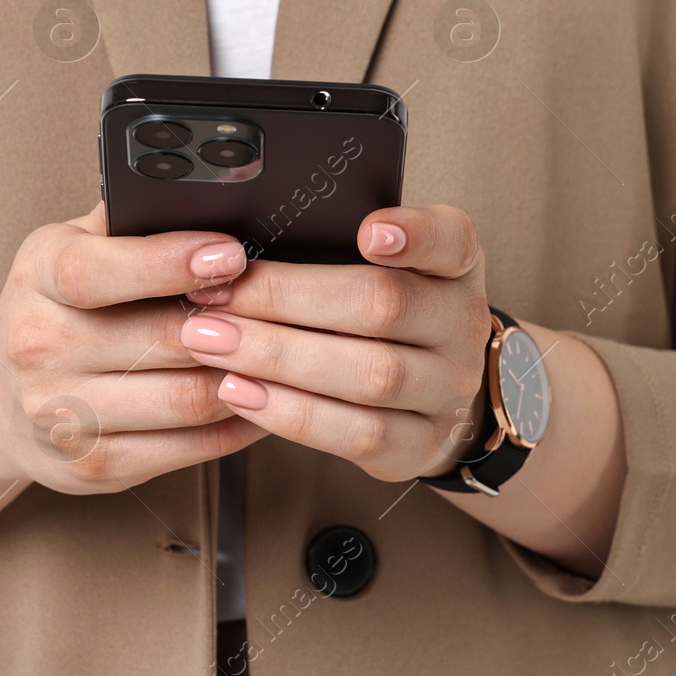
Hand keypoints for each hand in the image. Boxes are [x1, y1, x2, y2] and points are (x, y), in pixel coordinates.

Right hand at [0, 203, 266, 492]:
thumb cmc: (56, 306)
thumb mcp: (72, 245)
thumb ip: (130, 221)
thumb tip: (210, 194)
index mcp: (38, 278)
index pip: (95, 271)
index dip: (168, 262)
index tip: (230, 253)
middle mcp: (39, 348)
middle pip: (162, 339)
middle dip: (235, 323)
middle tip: (286, 307)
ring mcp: (62, 415)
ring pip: (187, 399)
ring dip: (248, 377)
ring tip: (286, 353)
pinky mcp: (93, 465)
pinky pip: (189, 448)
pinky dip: (238, 423)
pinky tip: (262, 399)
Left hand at [178, 205, 490, 481]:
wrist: (431, 396)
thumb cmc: (383, 317)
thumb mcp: (378, 269)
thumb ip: (331, 248)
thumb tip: (238, 240)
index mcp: (454, 266)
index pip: (451, 239)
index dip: (416, 233)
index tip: (368, 231)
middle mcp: (461, 324)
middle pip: (384, 306)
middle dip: (287, 300)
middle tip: (215, 296)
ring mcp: (449, 389)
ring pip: (370, 375)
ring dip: (279, 358)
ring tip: (213, 344)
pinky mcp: (422, 445)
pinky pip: (360, 435)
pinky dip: (293, 414)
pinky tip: (240, 393)